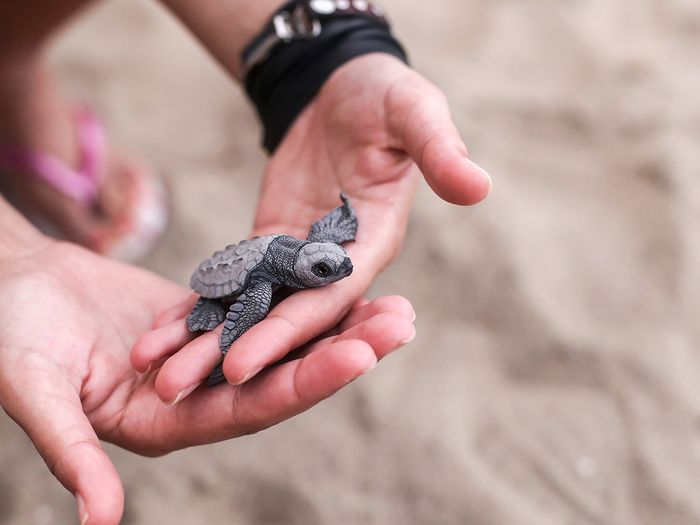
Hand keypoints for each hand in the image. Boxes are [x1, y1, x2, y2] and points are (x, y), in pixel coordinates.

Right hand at [0, 241, 414, 524]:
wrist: (11, 286)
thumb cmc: (10, 338)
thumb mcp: (34, 391)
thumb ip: (71, 451)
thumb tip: (97, 522)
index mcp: (169, 423)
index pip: (252, 407)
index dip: (306, 382)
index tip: (360, 355)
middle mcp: (199, 396)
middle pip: (285, 376)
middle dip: (345, 352)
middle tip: (403, 323)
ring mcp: (208, 357)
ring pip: (283, 343)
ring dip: (337, 324)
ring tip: (396, 304)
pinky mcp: (208, 319)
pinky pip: (263, 307)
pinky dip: (302, 296)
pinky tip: (340, 277)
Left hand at [153, 54, 488, 387]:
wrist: (344, 88)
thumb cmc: (385, 98)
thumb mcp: (414, 112)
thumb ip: (439, 151)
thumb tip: (479, 186)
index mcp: (373, 243)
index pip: (329, 299)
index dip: (288, 333)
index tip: (241, 365)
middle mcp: (336, 264)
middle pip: (284, 318)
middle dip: (234, 353)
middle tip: (177, 389)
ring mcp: (300, 259)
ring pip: (252, 307)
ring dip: (207, 339)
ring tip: (155, 369)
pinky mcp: (270, 244)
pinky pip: (235, 281)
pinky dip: (202, 303)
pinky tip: (164, 329)